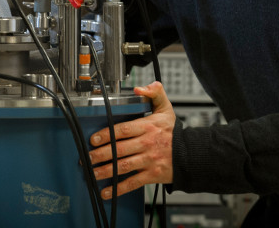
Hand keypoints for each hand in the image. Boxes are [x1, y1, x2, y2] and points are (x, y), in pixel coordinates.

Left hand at [89, 81, 174, 199]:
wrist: (191, 154)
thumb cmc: (174, 132)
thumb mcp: (166, 108)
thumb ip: (154, 93)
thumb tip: (140, 88)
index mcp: (148, 127)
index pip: (123, 130)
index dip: (106, 135)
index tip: (93, 139)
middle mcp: (147, 144)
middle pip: (119, 149)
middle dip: (100, 155)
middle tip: (87, 158)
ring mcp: (149, 160)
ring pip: (123, 166)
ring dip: (106, 171)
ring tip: (92, 173)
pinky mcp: (152, 175)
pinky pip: (133, 182)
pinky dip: (118, 188)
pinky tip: (106, 191)